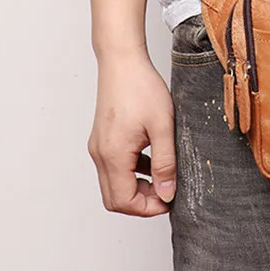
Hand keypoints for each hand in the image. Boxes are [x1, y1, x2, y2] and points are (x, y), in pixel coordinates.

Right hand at [87, 51, 176, 216]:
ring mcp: (99, 146)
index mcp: (113, 155)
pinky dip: (132, 171)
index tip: (170, 200)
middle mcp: (101, 155)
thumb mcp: (162, 126)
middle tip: (167, 192)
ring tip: (164, 176)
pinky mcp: (103, 138)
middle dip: (142, 202)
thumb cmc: (141, 88)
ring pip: (114, 183)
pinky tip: (153, 159)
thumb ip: (165, 163)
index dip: (147, 208)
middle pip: (115, 198)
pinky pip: (114, 166)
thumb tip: (167, 193)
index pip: (124, 201)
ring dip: (137, 187)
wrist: (123, 62)